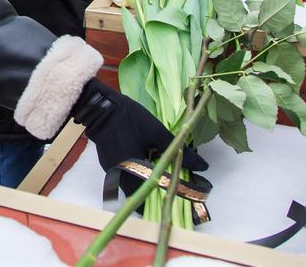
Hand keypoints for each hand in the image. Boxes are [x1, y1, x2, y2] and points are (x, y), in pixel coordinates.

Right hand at [73, 79, 207, 191]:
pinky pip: (125, 175)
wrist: (100, 106)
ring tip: (162, 170)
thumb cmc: (131, 119)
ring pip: (132, 184)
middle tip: (174, 182)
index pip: (149, 199)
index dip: (165, 199)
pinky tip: (146, 160)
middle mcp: (119, 178)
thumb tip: (204, 167)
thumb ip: (181, 153)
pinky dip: (137, 172)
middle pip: (140, 193)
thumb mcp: (158, 134)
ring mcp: (111, 171)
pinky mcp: (108, 163)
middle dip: (157, 191)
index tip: (179, 198)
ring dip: (146, 181)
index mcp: (132, 173)